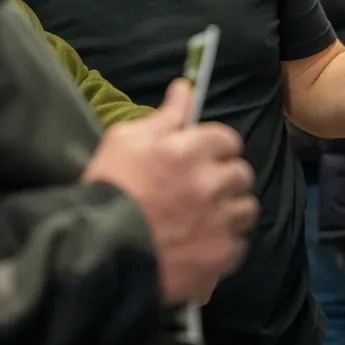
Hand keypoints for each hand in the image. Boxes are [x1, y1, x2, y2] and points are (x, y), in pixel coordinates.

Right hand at [83, 79, 258, 306]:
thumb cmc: (109, 187)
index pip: (228, 139)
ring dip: (231, 209)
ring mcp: (218, 222)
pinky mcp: (220, 256)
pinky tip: (204, 243)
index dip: (216, 147)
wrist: (98, 252)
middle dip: (226, 177)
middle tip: (204, 187)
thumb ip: (165, 114)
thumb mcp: (125, 139)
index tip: (204, 156)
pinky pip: (240, 244)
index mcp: (189, 150)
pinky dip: (226, 243)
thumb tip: (185, 87)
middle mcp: (210, 183)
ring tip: (208, 217)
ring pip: (246, 209)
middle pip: (242, 173)